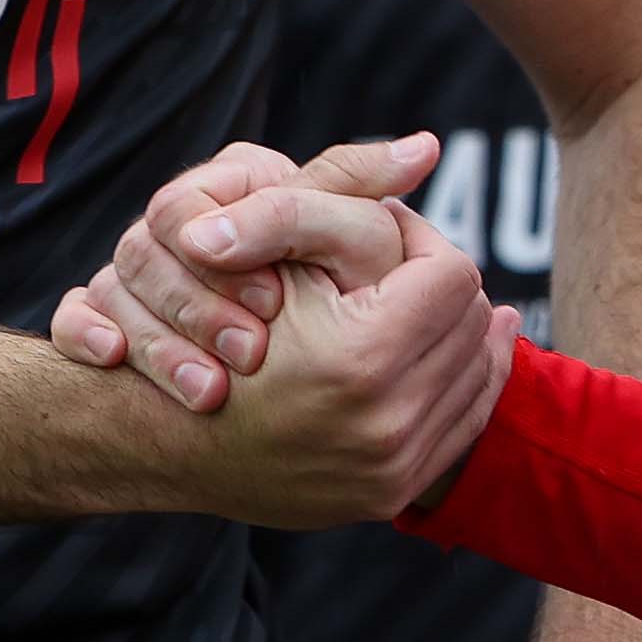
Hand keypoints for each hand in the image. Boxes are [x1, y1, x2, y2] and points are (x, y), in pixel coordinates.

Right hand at [65, 147, 515, 523]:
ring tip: (436, 304)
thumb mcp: (272, 247)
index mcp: (363, 359)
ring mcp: (390, 469)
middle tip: (413, 268)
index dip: (421, 241)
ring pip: (474, 377)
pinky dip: (461, 387)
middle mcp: (386, 425)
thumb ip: (345, 189)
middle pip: (470, 325)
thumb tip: (427, 145)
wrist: (167, 437)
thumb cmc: (213, 324)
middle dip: (443, 289)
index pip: (451, 273)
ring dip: (462, 336)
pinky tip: (449, 351)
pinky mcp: (387, 496)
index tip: (393, 232)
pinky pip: (460, 431)